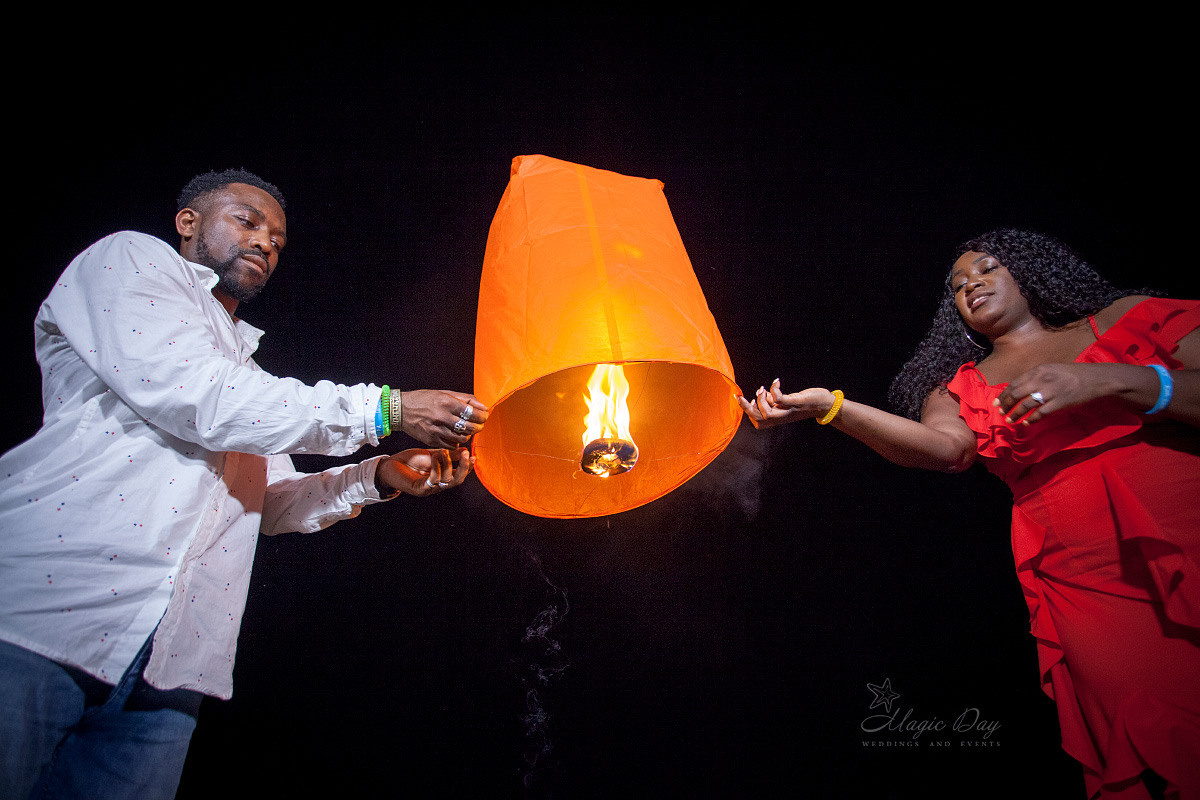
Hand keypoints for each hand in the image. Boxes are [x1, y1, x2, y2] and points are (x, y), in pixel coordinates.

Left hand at [377, 448, 473, 496]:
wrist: (390, 465)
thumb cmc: (410, 460)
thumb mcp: (432, 454)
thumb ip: (448, 454)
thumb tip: (465, 450)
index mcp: (441, 477)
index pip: (459, 475)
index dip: (467, 467)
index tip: (473, 456)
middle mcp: (437, 485)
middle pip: (457, 481)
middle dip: (463, 468)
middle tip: (466, 455)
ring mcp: (428, 489)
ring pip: (446, 481)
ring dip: (447, 464)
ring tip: (442, 452)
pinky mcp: (419, 489)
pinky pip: (433, 480)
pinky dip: (436, 468)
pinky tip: (434, 458)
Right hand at [398, 390, 489, 448]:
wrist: (401, 410)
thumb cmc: (424, 399)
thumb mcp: (444, 393)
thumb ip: (465, 399)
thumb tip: (483, 406)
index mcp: (446, 402)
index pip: (472, 413)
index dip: (482, 416)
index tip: (484, 416)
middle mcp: (442, 417)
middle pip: (469, 427)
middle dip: (479, 426)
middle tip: (479, 424)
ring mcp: (436, 430)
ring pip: (462, 438)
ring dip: (469, 435)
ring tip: (468, 429)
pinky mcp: (432, 440)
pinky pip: (451, 445)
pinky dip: (457, 441)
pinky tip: (456, 435)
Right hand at [738, 379, 838, 427]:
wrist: (825, 405)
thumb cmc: (806, 402)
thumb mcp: (787, 402)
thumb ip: (774, 401)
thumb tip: (763, 394)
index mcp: (778, 418)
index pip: (758, 422)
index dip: (748, 413)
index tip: (745, 400)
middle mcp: (782, 417)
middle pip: (759, 420)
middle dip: (746, 408)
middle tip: (740, 396)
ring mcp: (789, 410)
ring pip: (767, 414)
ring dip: (760, 400)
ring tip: (762, 389)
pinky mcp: (796, 403)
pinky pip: (780, 399)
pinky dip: (774, 389)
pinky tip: (776, 381)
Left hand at [993, 363, 1116, 423]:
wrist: (1096, 379)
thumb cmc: (1074, 374)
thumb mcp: (1052, 369)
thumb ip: (1036, 377)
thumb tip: (1020, 388)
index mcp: (1038, 370)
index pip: (1014, 383)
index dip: (1003, 394)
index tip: (996, 402)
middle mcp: (1041, 379)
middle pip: (1016, 394)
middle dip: (1005, 405)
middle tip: (1000, 412)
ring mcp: (1050, 391)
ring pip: (1025, 405)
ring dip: (1015, 414)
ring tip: (1010, 421)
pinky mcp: (1059, 403)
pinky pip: (1040, 413)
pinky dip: (1030, 420)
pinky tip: (1026, 424)